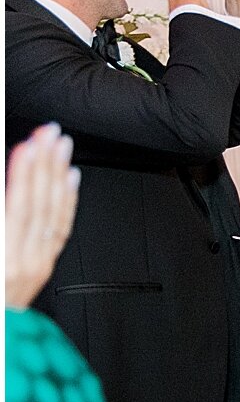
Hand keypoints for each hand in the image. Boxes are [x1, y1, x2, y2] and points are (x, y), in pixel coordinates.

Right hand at [6, 124, 79, 307]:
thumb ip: (0, 214)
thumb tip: (9, 186)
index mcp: (2, 257)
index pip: (17, 206)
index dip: (24, 173)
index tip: (29, 144)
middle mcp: (22, 261)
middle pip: (39, 204)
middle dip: (45, 163)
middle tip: (51, 132)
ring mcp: (35, 266)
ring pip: (53, 214)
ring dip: (58, 175)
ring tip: (62, 146)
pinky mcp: (42, 268)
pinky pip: (60, 230)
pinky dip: (67, 201)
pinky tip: (71, 179)